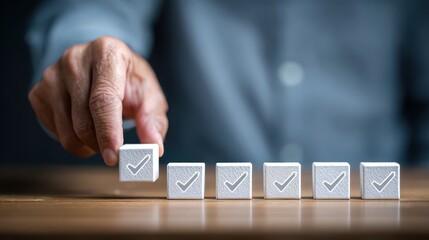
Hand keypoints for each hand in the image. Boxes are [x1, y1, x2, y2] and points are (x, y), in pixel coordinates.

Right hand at [28, 36, 167, 165]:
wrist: (101, 67)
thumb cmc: (128, 81)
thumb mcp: (149, 95)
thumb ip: (154, 120)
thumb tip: (154, 148)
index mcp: (107, 52)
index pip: (103, 99)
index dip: (108, 131)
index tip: (115, 156)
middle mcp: (75, 58)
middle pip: (84, 119)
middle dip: (101, 144)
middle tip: (116, 152)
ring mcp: (52, 74)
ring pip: (67, 131)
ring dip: (89, 146)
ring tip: (103, 136)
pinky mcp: (38, 91)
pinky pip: (54, 131)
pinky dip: (74, 141)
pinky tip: (86, 127)